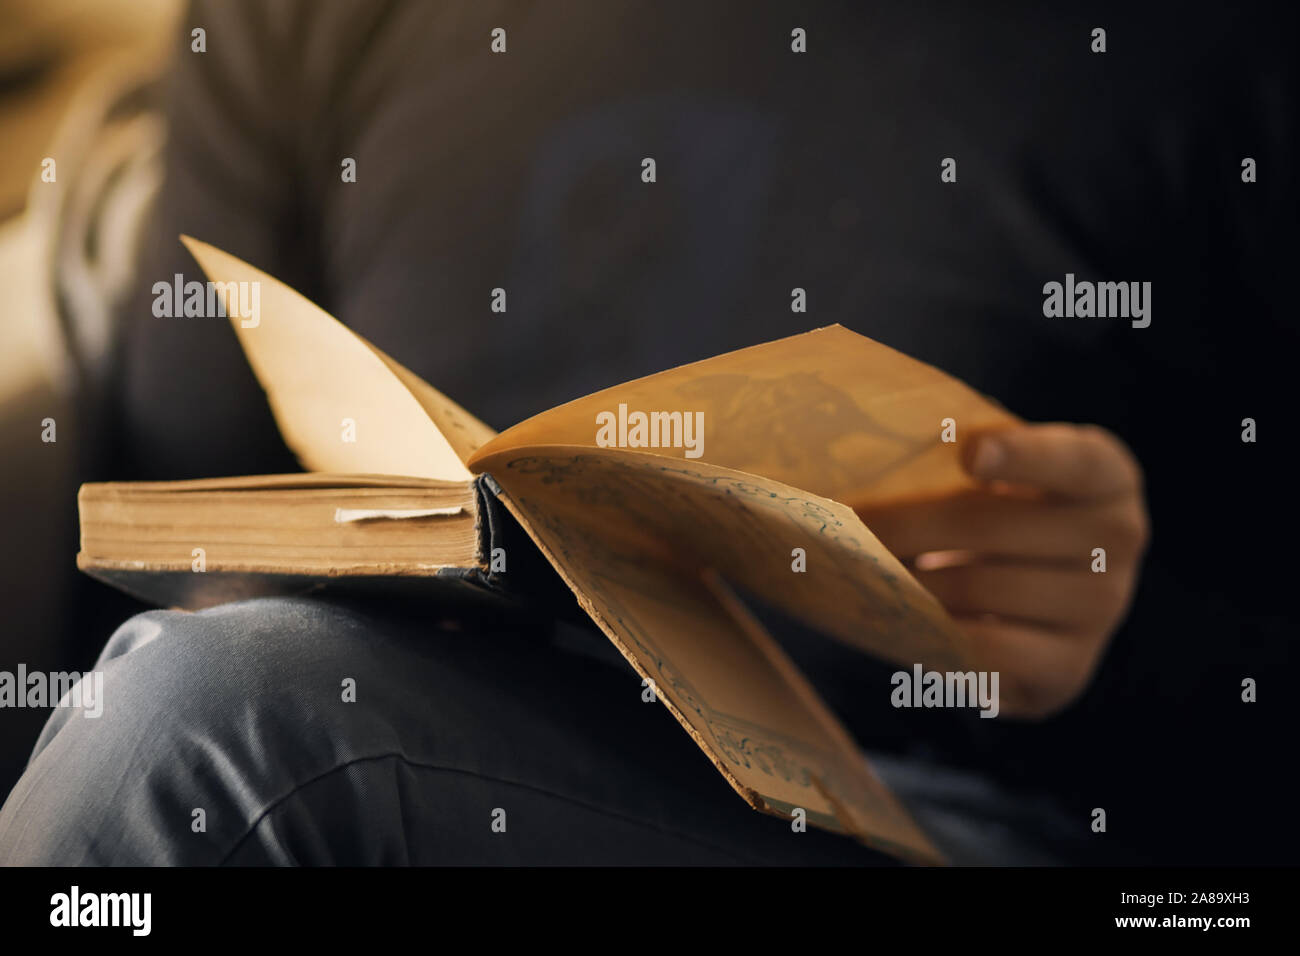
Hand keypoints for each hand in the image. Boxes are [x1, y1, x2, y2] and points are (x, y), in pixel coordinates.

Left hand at [858, 423, 1149, 717]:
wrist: (1033, 599)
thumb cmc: (1002, 513)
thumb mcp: (1000, 470)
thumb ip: (962, 454)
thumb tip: (861, 458)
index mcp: (1107, 476)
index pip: (1076, 459)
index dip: (1025, 455)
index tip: (969, 453)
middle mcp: (1118, 540)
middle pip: (994, 526)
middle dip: (906, 524)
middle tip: (841, 523)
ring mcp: (1101, 609)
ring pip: (979, 589)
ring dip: (903, 580)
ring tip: (850, 570)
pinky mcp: (1067, 669)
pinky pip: (984, 652)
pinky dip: (932, 633)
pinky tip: (891, 616)